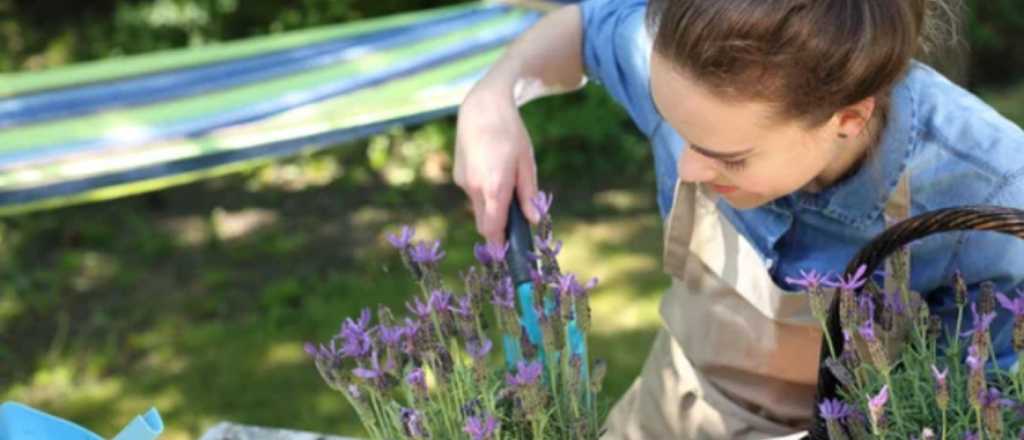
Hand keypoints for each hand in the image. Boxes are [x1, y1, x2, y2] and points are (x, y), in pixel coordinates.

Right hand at [453, 87, 540, 245]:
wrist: (482, 108)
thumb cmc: (511, 134)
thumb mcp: (526, 163)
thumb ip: (528, 195)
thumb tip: (533, 221)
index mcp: (494, 187)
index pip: (493, 229)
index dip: (499, 245)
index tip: (507, 255)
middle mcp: (474, 189)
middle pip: (484, 223)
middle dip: (497, 229)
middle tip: (515, 225)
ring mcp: (463, 182)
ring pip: (478, 208)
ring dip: (491, 208)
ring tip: (506, 184)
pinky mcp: (458, 175)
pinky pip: (472, 193)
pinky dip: (483, 192)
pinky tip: (493, 170)